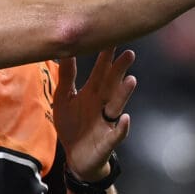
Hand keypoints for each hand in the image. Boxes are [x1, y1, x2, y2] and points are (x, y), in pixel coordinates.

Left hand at [53, 49, 136, 181]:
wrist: (76, 156)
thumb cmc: (72, 125)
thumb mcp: (63, 99)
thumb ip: (66, 77)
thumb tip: (64, 51)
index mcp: (92, 93)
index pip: (100, 72)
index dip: (104, 57)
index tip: (110, 37)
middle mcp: (102, 104)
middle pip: (112, 85)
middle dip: (119, 70)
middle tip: (129, 53)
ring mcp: (107, 121)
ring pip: (117, 105)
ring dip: (124, 94)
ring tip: (131, 80)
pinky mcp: (107, 140)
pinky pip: (116, 134)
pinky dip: (122, 128)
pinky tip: (125, 119)